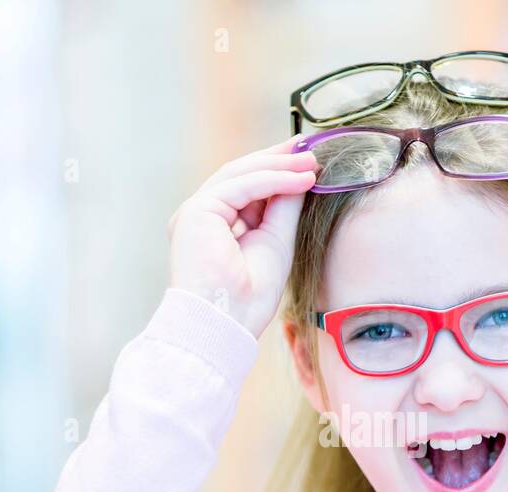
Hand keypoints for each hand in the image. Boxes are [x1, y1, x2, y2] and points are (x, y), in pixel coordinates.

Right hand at [167, 134, 318, 337]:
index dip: (276, 172)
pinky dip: (273, 179)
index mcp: (215, 227)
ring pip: (240, 175)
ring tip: (312, 163)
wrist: (226, 324)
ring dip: (279, 166)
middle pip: (241, 176)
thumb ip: (284, 208)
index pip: (246, 189)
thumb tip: (301, 176)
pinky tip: (301, 178)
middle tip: (311, 151)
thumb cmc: (248, 299)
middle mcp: (201, 217)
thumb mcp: (276, 243)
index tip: (306, 162)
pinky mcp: (197, 211)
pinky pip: (241, 186)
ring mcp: (195, 213)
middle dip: (278, 161)